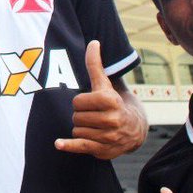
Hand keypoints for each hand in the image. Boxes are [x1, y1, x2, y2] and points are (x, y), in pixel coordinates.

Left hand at [55, 40, 144, 158]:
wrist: (134, 128)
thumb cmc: (114, 102)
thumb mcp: (106, 84)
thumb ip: (96, 65)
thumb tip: (93, 42)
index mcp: (110, 101)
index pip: (78, 102)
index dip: (81, 102)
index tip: (91, 104)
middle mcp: (111, 119)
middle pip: (76, 117)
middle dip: (81, 116)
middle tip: (93, 116)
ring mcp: (107, 136)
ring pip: (76, 130)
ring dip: (81, 128)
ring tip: (95, 126)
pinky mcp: (102, 149)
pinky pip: (80, 146)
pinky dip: (68, 145)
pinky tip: (58, 144)